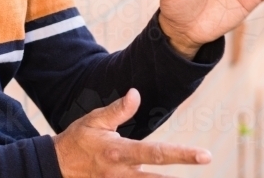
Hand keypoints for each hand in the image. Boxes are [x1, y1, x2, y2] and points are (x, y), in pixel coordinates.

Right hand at [52, 88, 211, 176]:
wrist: (57, 166)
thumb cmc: (78, 139)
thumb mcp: (94, 120)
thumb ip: (117, 110)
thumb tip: (136, 94)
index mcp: (119, 152)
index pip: (156, 154)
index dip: (182, 155)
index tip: (205, 155)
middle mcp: (122, 173)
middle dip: (182, 176)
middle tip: (207, 162)